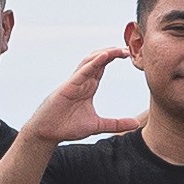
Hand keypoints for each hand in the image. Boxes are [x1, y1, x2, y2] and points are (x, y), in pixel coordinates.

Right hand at [25, 47, 140, 147]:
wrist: (48, 134)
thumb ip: (116, 123)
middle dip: (112, 52)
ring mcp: (74, 83)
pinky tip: (103, 57)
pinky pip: (81, 72)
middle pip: (97, 61)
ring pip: (89, 62)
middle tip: (128, 49)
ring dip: (104, 54)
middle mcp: (81, 81)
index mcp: (88, 87)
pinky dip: (92, 64)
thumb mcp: (98, 125)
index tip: (129, 54)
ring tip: (118, 49)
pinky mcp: (67, 87)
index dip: (113, 58)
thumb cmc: (67, 127)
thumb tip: (135, 123)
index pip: (102, 67)